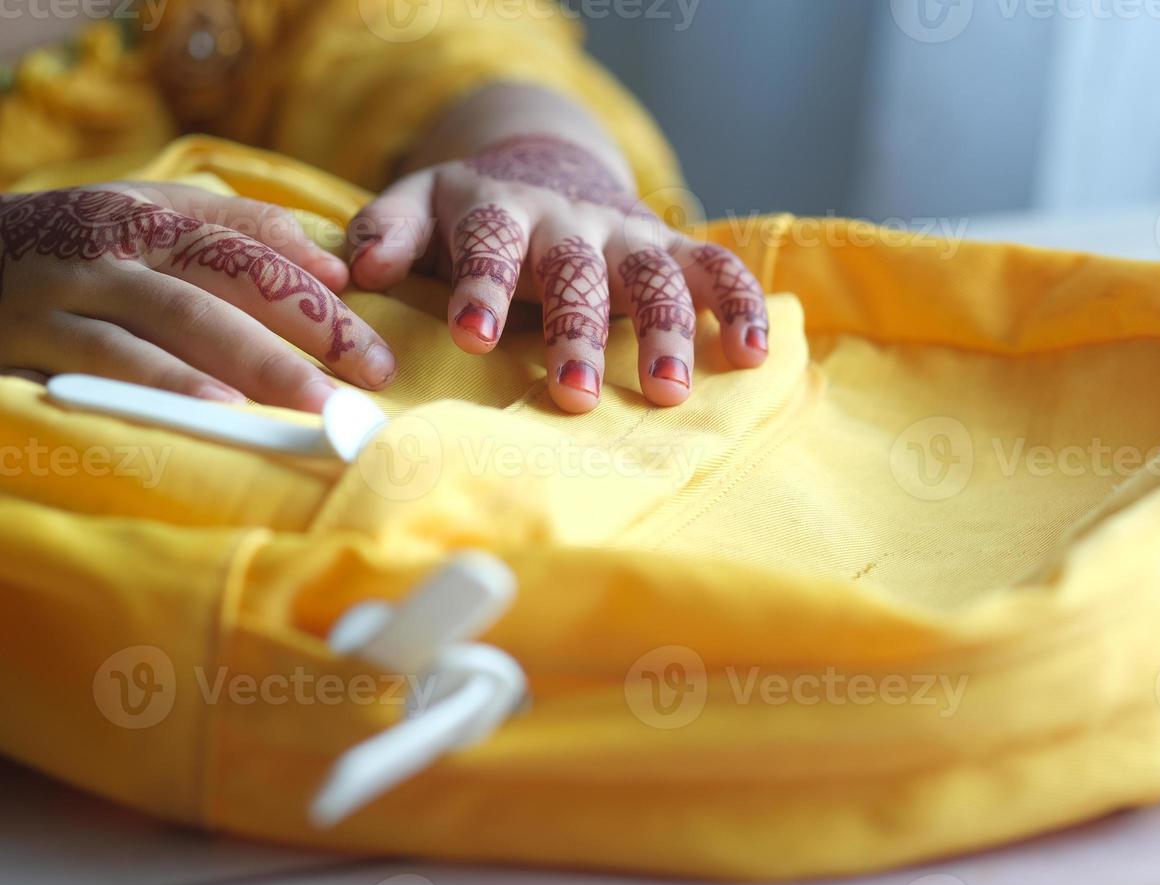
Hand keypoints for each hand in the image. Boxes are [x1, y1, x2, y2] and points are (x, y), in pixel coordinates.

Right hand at [0, 183, 395, 410]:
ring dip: (256, 362)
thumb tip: (328, 263)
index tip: (374, 341)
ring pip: (179, 317)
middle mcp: (116, 241)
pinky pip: (111, 360)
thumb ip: (232, 232)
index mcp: (150, 212)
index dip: (318, 291)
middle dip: (311, 328)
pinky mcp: (32, 334)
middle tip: (371, 376)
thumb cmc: (70, 255)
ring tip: (315, 401)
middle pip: (231, 280)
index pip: (252, 248)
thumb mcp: (142, 222)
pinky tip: (219, 412)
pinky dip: (168, 384)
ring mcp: (72, 285)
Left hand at [348, 133, 769, 413]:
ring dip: (666, 334)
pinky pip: (717, 270)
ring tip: (668, 394)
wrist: (550, 167)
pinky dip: (741, 305)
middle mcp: (570, 221)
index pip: (491, 243)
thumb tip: (363, 270)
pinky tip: (752, 355)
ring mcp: (628, 236)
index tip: (472, 335)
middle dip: (578, 332)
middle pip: (578, 271)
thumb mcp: (423, 202)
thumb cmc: (475, 211)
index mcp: (501, 211)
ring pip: (654, 278)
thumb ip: (389, 229)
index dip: (484, 285)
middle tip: (575, 397)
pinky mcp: (673, 249)